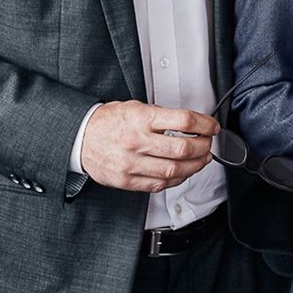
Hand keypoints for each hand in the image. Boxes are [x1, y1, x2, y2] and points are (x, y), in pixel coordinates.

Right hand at [80, 101, 218, 192]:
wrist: (80, 138)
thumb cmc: (108, 121)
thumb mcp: (135, 107)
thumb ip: (161, 116)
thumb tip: (191, 123)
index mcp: (141, 119)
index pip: (183, 120)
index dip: (204, 124)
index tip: (212, 126)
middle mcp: (137, 141)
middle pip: (183, 148)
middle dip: (203, 147)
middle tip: (208, 143)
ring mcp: (132, 164)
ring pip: (174, 170)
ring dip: (195, 166)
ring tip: (202, 159)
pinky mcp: (127, 181)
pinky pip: (159, 184)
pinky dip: (177, 179)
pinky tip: (183, 172)